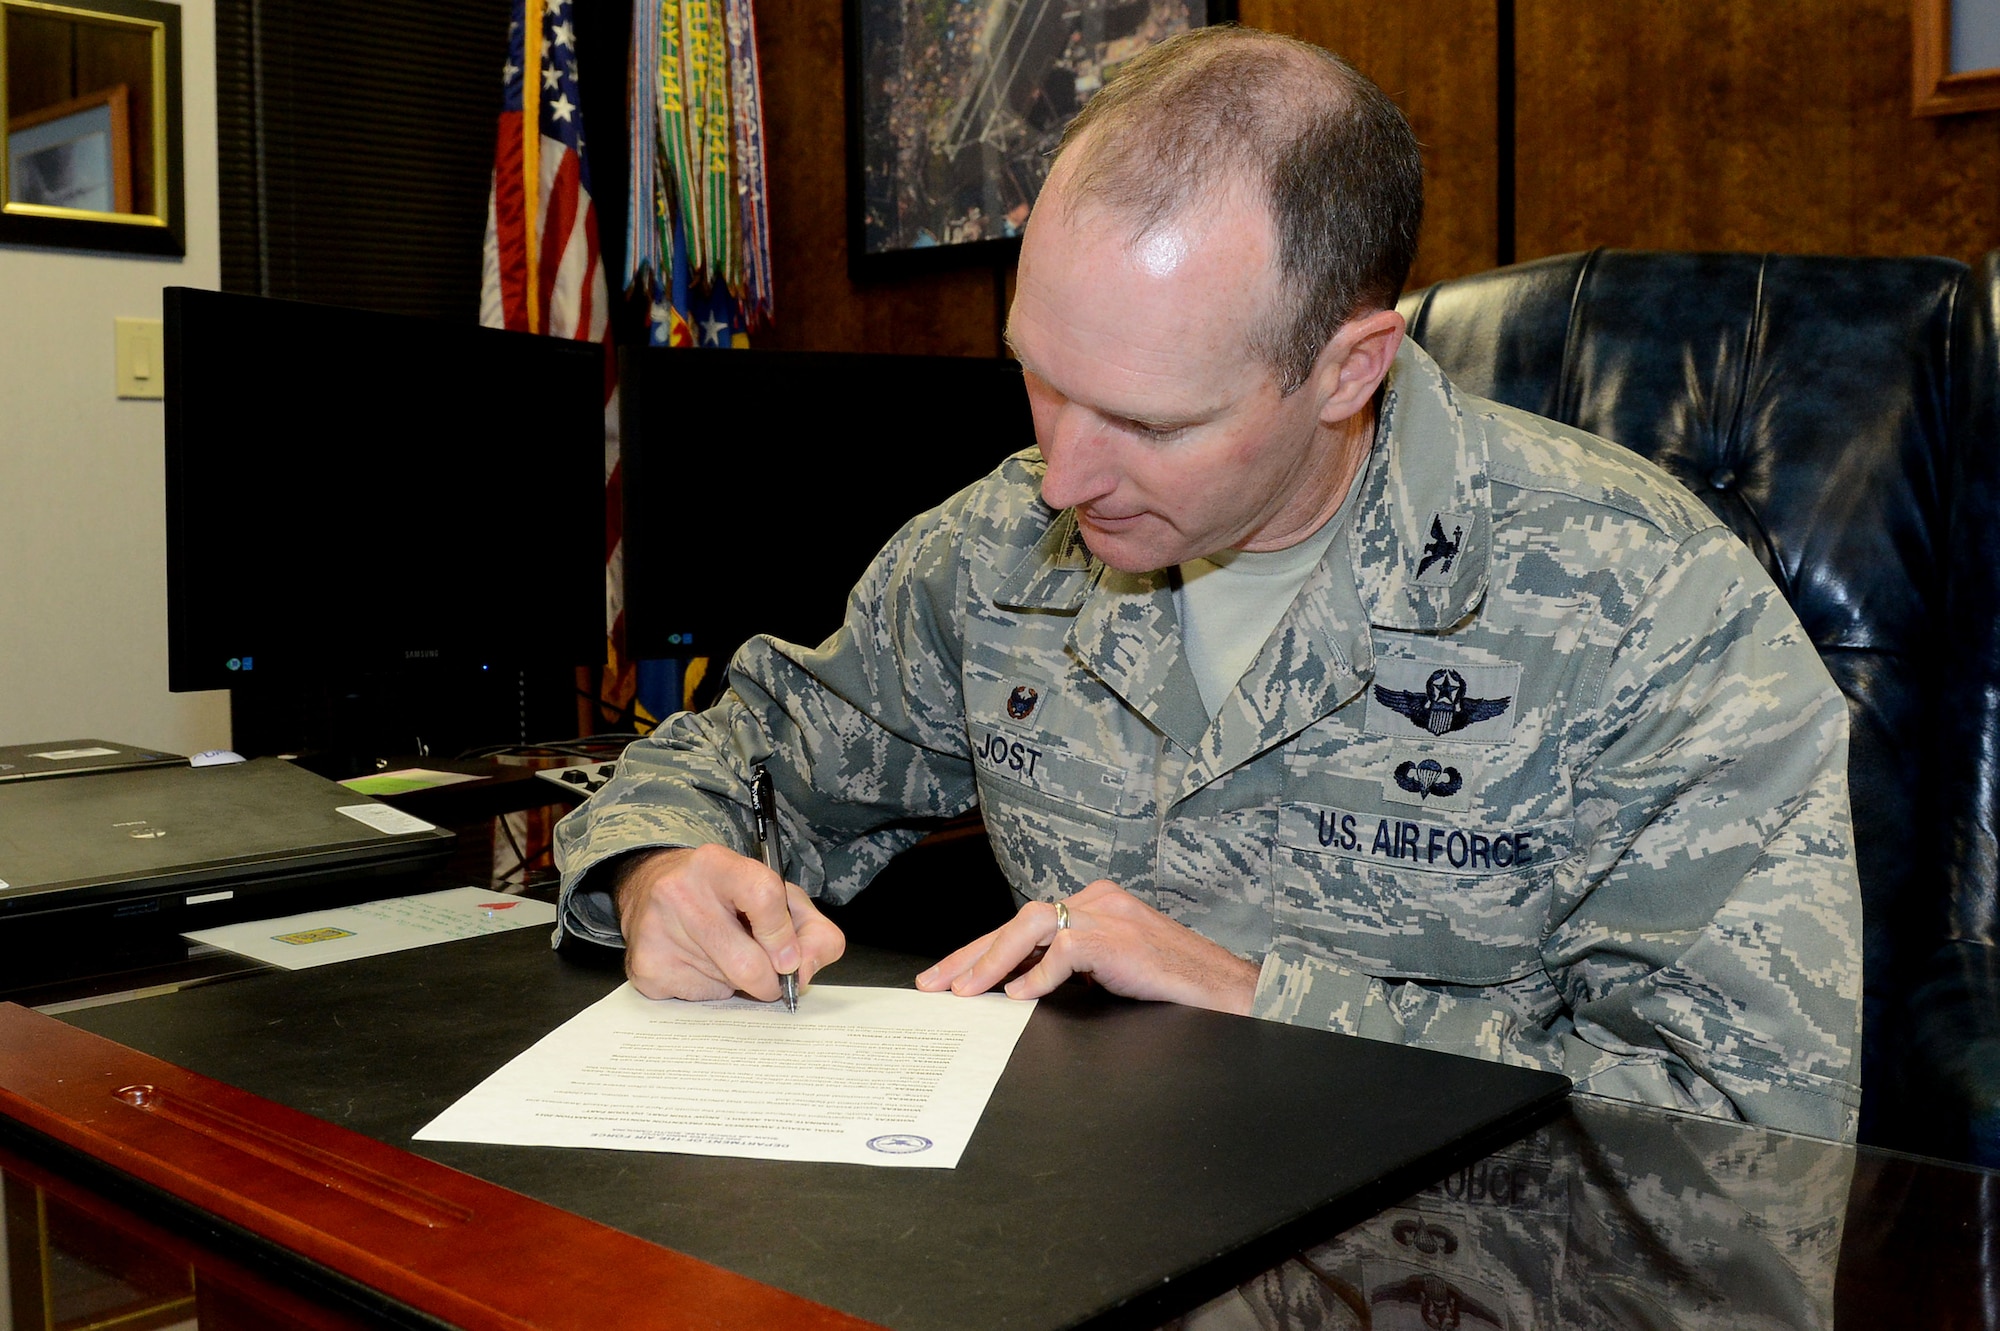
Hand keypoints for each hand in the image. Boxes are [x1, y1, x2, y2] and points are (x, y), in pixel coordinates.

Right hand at [613, 843, 844, 1002]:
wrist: (651, 891)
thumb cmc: (726, 896)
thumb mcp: (777, 896)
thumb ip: (811, 931)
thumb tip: (804, 971)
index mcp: (717, 864)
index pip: (764, 896)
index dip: (784, 936)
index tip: (789, 957)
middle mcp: (679, 892)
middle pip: (748, 962)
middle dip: (769, 979)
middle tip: (768, 973)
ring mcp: (656, 931)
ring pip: (727, 985)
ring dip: (739, 982)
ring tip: (725, 953)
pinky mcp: (645, 967)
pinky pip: (700, 997)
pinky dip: (712, 989)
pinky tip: (700, 963)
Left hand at [914, 880, 1257, 1014]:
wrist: (1225, 990)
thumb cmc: (1173, 983)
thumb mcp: (1110, 970)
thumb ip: (1071, 967)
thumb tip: (1020, 985)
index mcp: (1093, 903)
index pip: (1024, 924)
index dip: (982, 951)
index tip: (948, 977)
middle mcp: (1095, 899)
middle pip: (1017, 921)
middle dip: (970, 954)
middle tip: (933, 984)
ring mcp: (1106, 914)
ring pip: (1031, 925)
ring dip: (991, 960)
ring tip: (964, 991)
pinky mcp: (1117, 936)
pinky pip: (1065, 949)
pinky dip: (1039, 975)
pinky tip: (1020, 996)